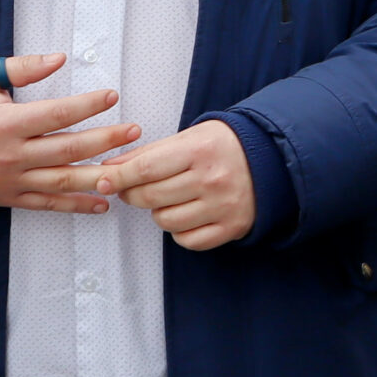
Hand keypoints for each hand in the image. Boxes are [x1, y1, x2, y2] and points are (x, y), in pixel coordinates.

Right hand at [0, 54, 133, 212]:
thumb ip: (21, 67)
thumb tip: (59, 58)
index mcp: (6, 123)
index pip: (57, 114)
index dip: (88, 105)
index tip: (111, 96)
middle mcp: (11, 155)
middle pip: (68, 149)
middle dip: (106, 140)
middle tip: (134, 131)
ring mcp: (10, 180)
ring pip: (62, 181)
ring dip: (98, 176)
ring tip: (128, 170)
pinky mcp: (8, 198)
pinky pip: (47, 205)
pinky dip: (76, 205)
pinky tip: (102, 202)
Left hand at [90, 120, 256, 250]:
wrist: (274, 160)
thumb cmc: (225, 146)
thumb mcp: (190, 137)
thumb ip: (150, 153)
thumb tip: (110, 168)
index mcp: (200, 150)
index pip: (145, 168)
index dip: (117, 177)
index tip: (102, 180)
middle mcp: (212, 179)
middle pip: (150, 196)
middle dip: (132, 194)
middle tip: (132, 188)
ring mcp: (222, 206)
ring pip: (165, 221)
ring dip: (158, 211)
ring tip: (170, 198)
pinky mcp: (231, 227)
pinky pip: (186, 239)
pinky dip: (179, 230)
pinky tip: (187, 214)